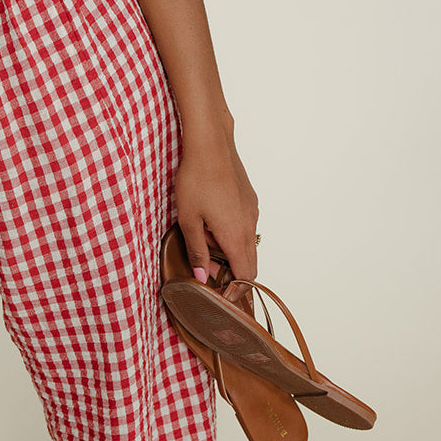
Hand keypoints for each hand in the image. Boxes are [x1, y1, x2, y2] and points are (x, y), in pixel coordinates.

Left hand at [173, 130, 259, 285]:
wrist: (210, 144)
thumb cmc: (196, 179)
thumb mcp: (189, 220)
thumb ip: (197, 252)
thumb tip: (201, 278)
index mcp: (236, 235)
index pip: (246, 277)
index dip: (235, 292)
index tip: (221, 297)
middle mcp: (250, 225)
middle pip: (249, 263)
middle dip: (230, 273)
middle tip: (206, 269)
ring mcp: (252, 211)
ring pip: (245, 243)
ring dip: (228, 250)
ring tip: (202, 236)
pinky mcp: (249, 199)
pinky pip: (244, 225)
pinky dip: (231, 232)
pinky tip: (210, 219)